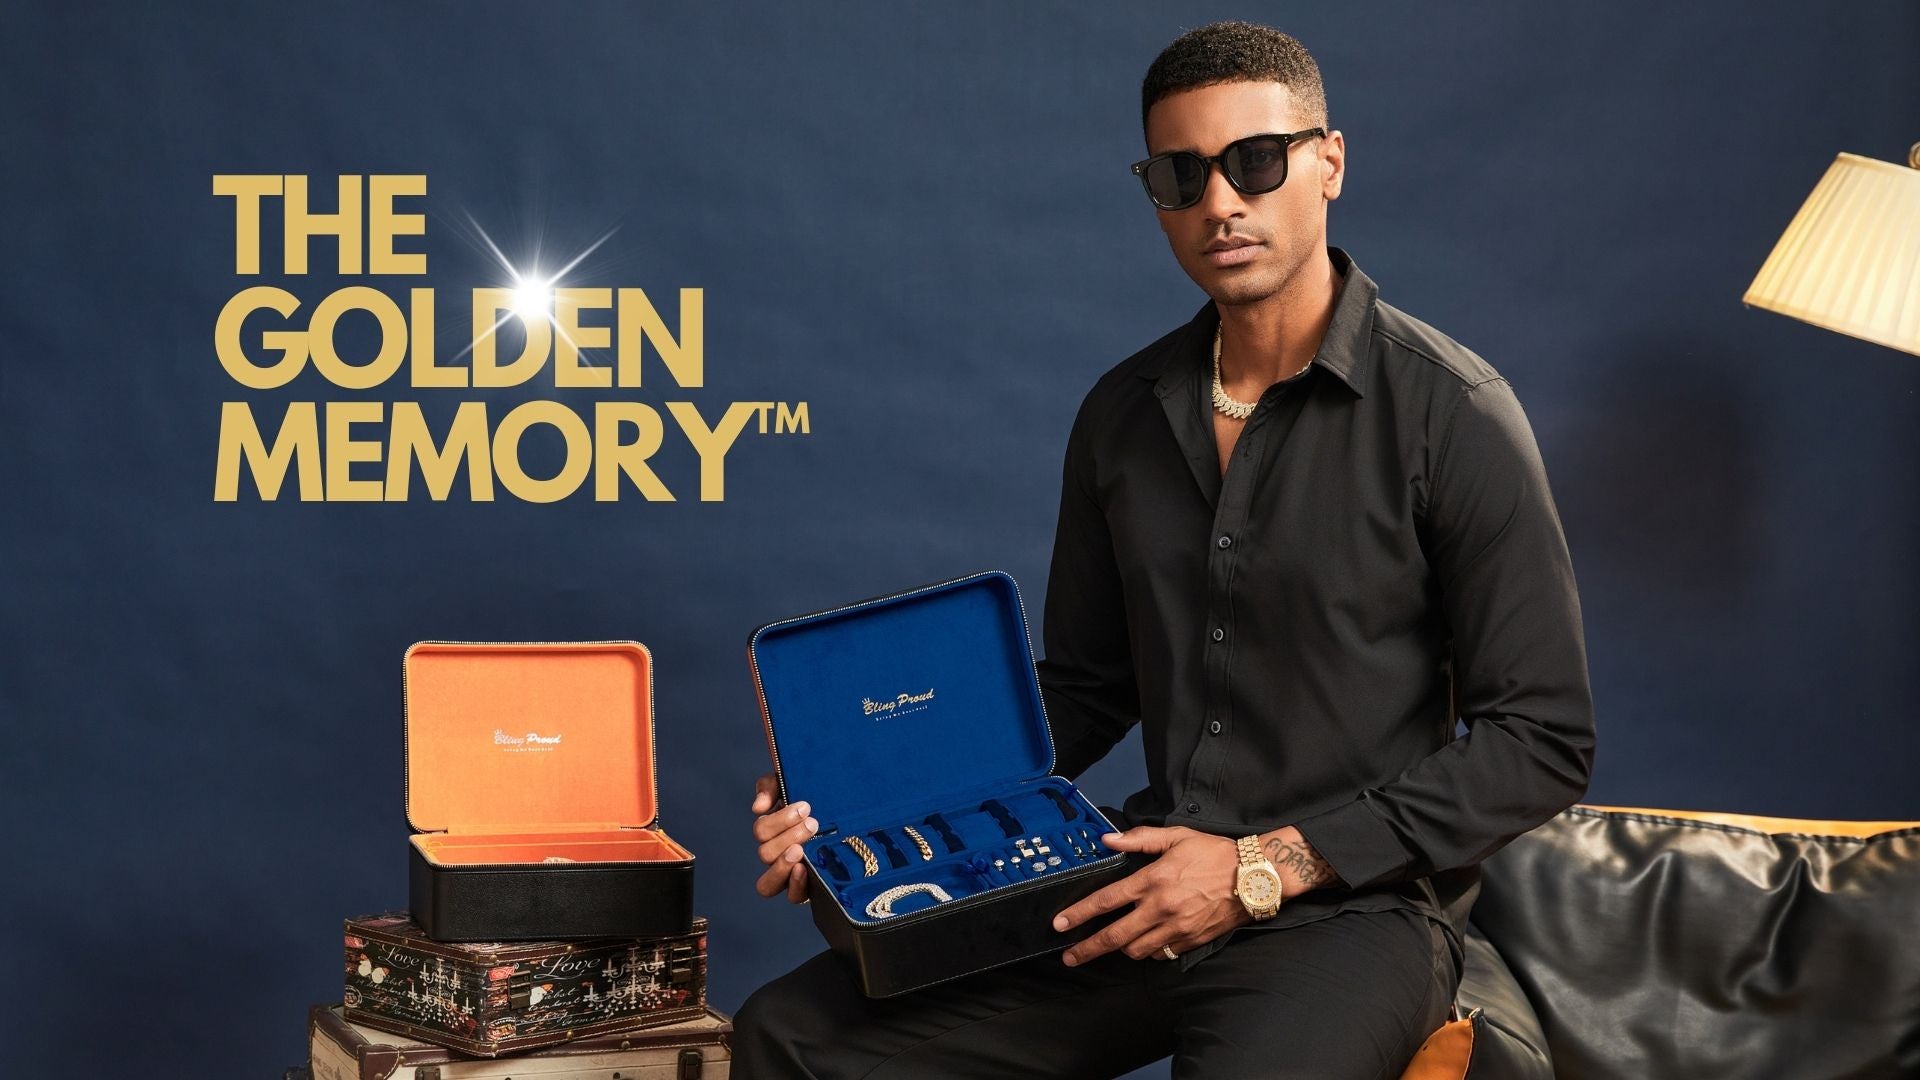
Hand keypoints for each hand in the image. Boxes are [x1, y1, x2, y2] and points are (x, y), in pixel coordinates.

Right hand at [750, 773, 817, 903]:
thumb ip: (771, 787)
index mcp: (773, 830)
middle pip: (764, 854)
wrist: (850, 814)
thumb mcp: (792, 784)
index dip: (779, 821)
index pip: (761, 830)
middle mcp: (777, 854)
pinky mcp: (807, 889)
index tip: (806, 807)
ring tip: (800, 849)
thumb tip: (758, 807)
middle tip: (812, 823)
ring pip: (767, 883)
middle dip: (788, 836)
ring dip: (782, 864)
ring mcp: (789, 874)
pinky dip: (795, 885)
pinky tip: (804, 869)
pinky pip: (793, 897)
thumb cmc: (817, 800)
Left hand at [1051, 826, 1246, 965]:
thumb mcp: (1176, 837)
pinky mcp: (1190, 942)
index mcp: (1152, 881)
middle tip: (1070, 958)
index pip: (1106, 901)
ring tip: (1111, 944)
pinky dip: (1148, 951)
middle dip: (1087, 949)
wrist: (1254, 877)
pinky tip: (1144, 943)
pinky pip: (1160, 954)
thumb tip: (1107, 840)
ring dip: (1120, 949)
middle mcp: (1160, 908)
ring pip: (1135, 950)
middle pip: (1114, 937)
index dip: (1079, 914)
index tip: (1060, 925)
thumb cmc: (1214, 853)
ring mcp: (1175, 929)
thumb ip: (1139, 839)